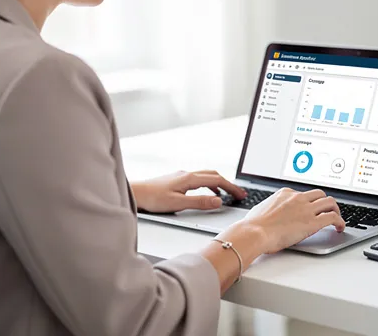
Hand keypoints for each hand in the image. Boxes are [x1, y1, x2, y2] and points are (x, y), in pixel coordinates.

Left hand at [132, 170, 246, 213]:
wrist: (135, 192)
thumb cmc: (152, 198)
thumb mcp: (178, 203)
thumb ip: (199, 202)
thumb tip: (218, 201)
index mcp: (190, 178)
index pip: (217, 181)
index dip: (231, 188)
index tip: (241, 194)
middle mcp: (187, 174)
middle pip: (214, 175)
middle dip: (228, 184)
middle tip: (238, 193)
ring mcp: (182, 176)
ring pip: (206, 176)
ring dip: (219, 183)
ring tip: (227, 194)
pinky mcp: (177, 180)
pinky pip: (199, 179)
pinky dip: (208, 185)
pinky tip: (207, 193)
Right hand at [236, 188, 345, 253]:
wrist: (254, 232)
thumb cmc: (253, 225)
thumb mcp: (261, 209)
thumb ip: (270, 208)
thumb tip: (268, 212)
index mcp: (285, 194)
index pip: (303, 194)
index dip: (309, 202)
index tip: (311, 208)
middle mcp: (298, 198)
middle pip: (320, 194)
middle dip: (325, 202)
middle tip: (327, 211)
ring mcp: (306, 209)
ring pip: (330, 202)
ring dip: (335, 210)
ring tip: (337, 219)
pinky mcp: (312, 222)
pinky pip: (333, 218)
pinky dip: (340, 221)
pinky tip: (340, 227)